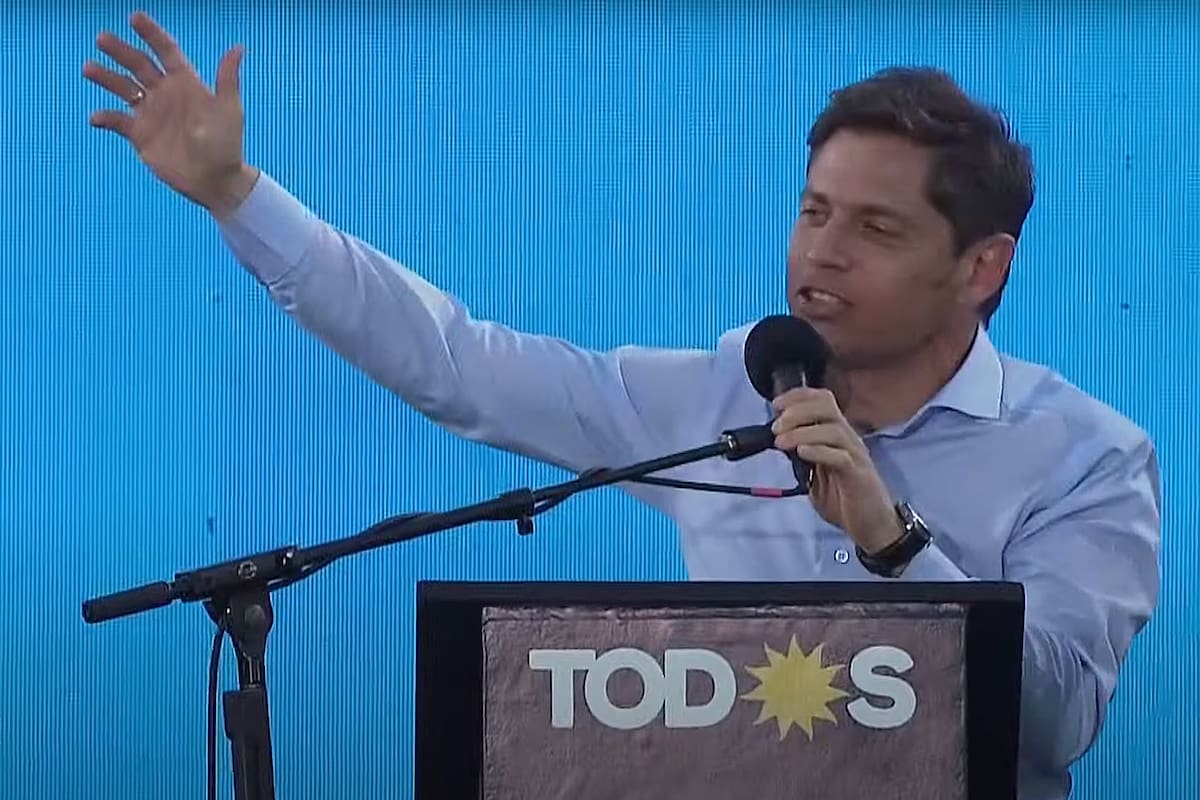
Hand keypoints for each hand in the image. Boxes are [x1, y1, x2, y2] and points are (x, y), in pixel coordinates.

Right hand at [83, 10, 257, 215]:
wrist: (215, 179)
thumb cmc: (226, 143)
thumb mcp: (229, 109)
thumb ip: (227, 79)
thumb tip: (238, 47)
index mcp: (186, 83)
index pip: (166, 51)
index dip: (151, 34)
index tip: (135, 17)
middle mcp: (165, 93)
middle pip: (139, 65)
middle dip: (121, 51)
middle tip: (102, 39)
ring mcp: (151, 113)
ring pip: (123, 88)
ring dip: (106, 77)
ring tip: (89, 68)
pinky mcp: (140, 134)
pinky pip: (118, 121)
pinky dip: (106, 118)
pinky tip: (97, 118)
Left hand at [771, 388, 901, 553]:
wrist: (872, 525)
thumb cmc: (843, 498)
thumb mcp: (814, 473)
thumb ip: (800, 456)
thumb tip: (778, 440)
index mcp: (837, 434)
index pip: (822, 399)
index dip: (797, 396)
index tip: (775, 405)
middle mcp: (848, 438)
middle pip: (826, 407)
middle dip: (797, 411)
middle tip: (776, 428)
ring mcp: (855, 455)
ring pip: (832, 429)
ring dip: (801, 432)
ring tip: (781, 443)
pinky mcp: (858, 475)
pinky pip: (840, 456)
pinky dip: (819, 451)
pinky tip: (802, 454)